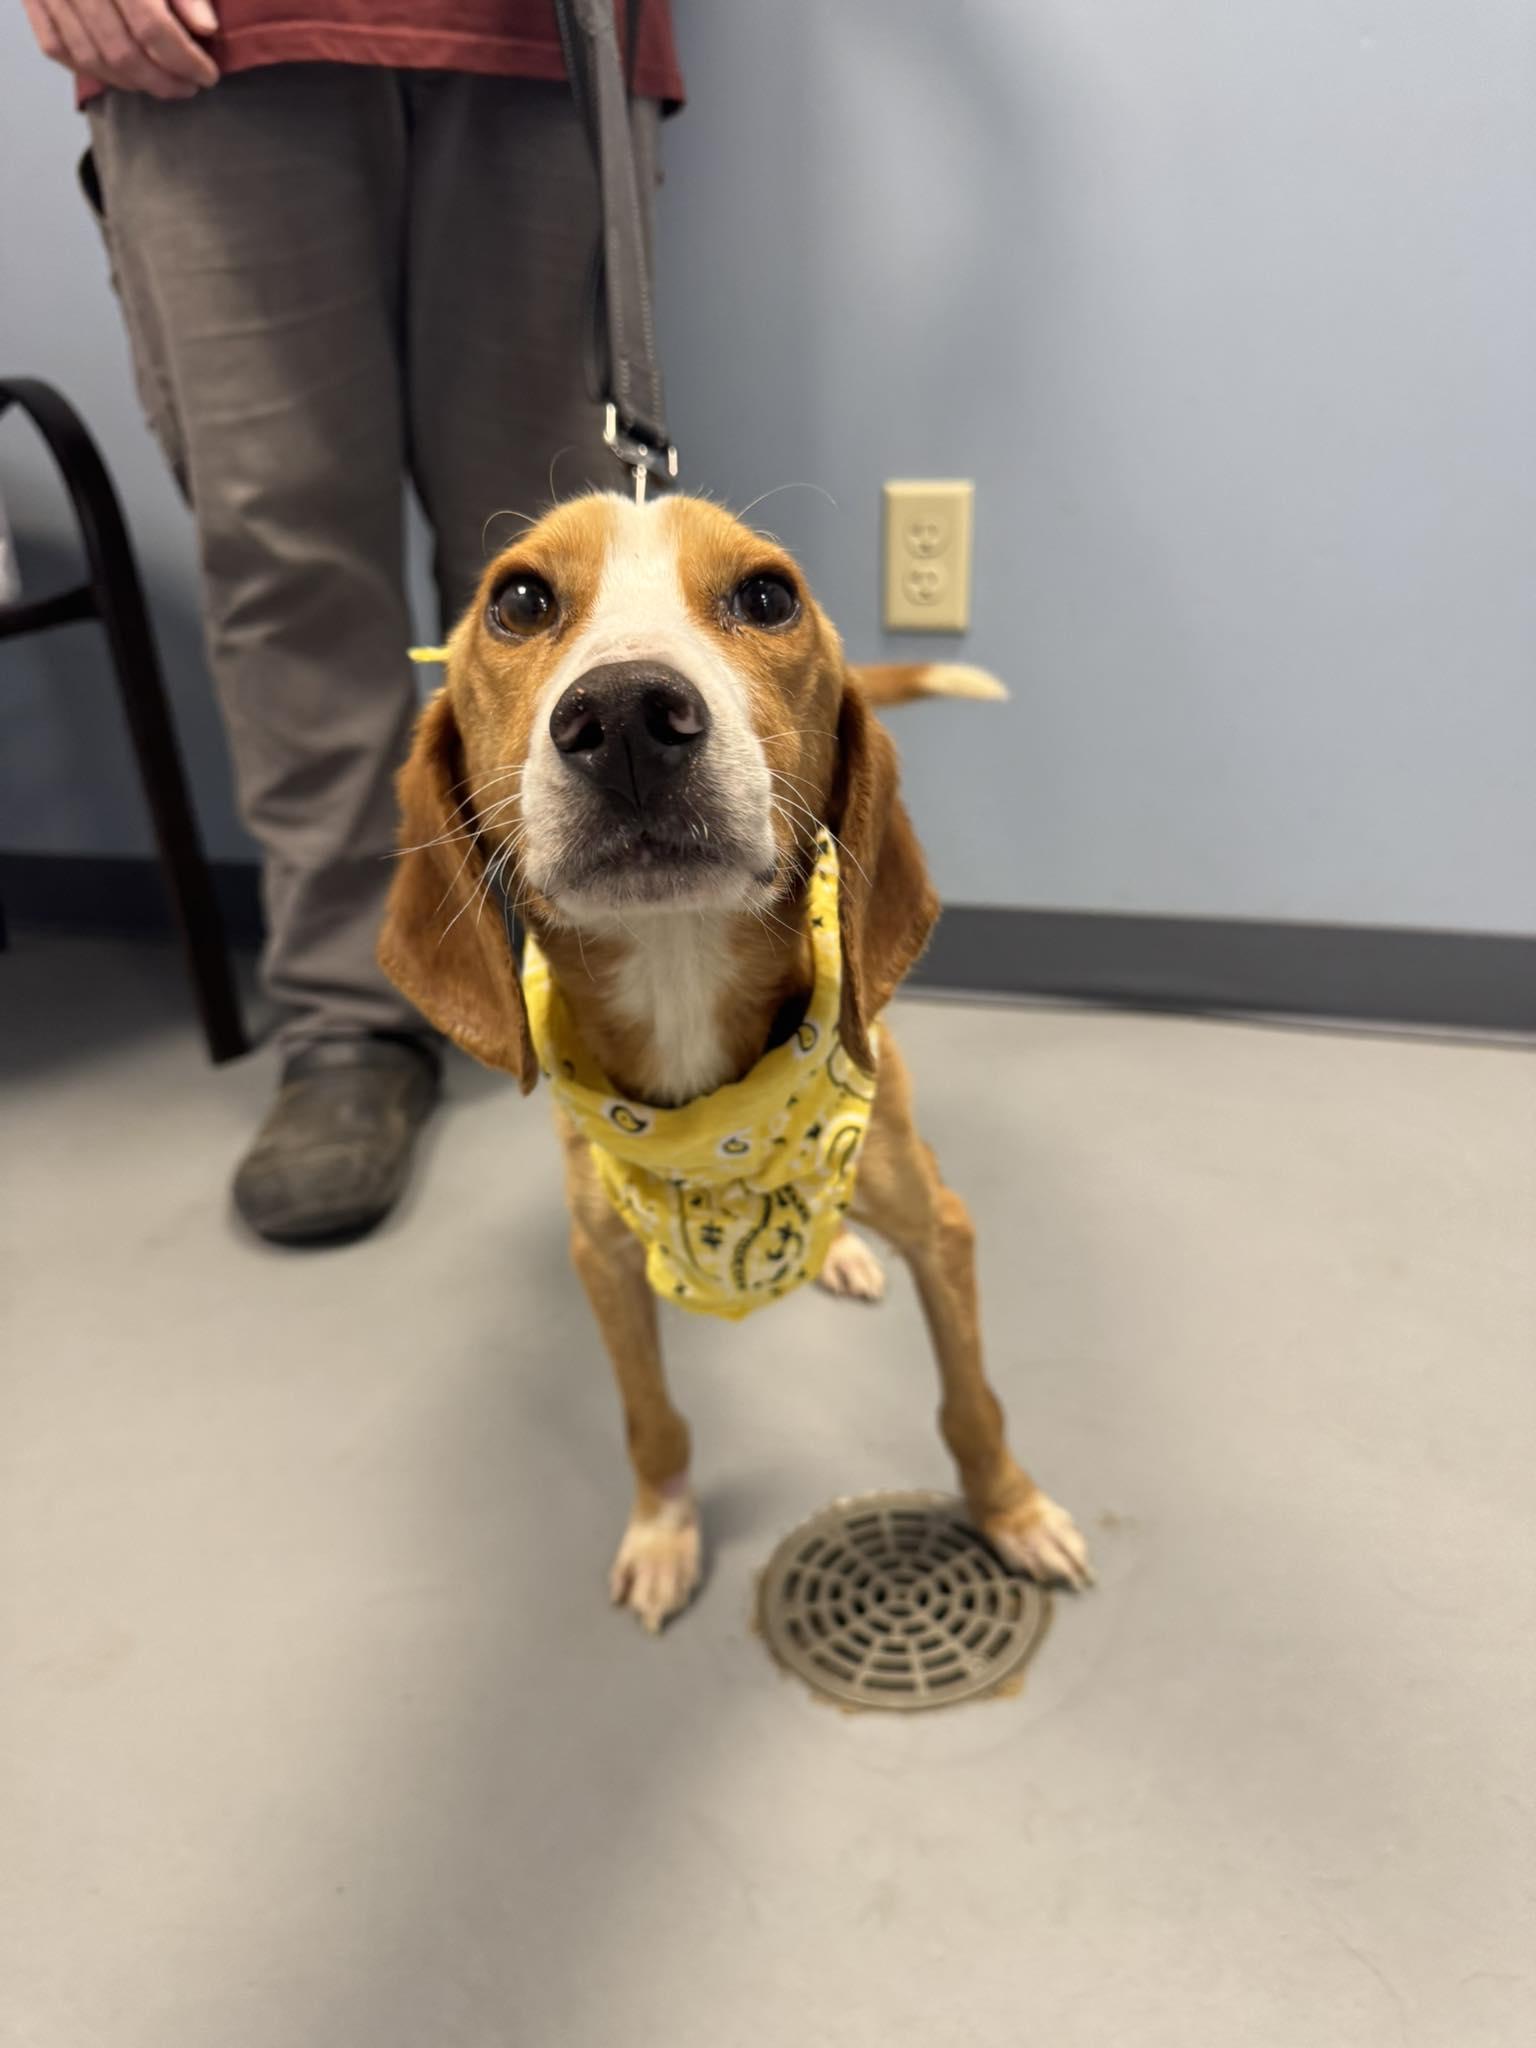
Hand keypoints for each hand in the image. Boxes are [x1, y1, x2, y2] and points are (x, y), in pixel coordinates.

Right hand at [22, 0, 219, 98]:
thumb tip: (207, 29)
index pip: (153, 28)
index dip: (185, 61)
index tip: (207, 76)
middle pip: (123, 52)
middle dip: (163, 81)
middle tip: (187, 88)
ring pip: (93, 59)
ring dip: (132, 83)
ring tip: (160, 84)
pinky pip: (58, 49)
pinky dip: (91, 70)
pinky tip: (119, 74)